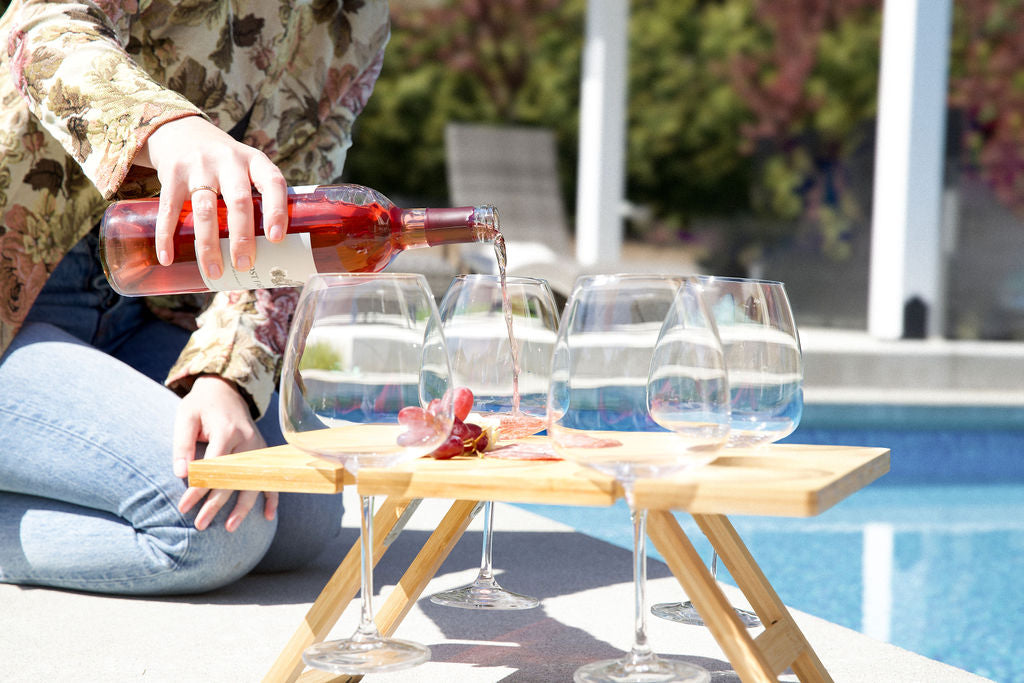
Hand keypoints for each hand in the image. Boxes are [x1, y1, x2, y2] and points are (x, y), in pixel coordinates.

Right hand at [136, 115, 288, 280]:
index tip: (276, 239)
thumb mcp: (248, 168)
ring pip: (205, 210)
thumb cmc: (226, 164)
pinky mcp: (172, 174)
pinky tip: (167, 257)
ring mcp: (198, 166)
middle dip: (242, 237)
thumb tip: (274, 253)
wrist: (183, 132)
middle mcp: (229, 160)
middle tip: (244, 265)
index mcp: (255, 161)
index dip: (277, 211)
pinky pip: (169, 209)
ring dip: (209, 245)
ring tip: (214, 272)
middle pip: (239, 201)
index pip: (273, 183)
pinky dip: (167, 236)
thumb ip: (259, 199)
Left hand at [173, 375, 278, 531]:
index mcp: (227, 431)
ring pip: (252, 483)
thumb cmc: (202, 405)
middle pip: (232, 479)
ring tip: (229, 528)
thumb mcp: (186, 417)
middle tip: (200, 525)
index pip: (212, 467)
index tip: (183, 507)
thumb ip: (182, 445)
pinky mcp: (263, 452)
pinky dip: (271, 497)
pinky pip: (269, 478)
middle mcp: (247, 441)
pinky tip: (268, 516)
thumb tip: (181, 473)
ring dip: (243, 508)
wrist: (228, 390)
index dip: (198, 488)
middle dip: (216, 504)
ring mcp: (258, 448)